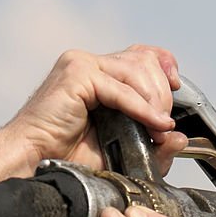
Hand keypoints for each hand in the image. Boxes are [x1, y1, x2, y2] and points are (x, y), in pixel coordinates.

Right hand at [3, 45, 186, 176]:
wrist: (36, 161)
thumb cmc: (70, 158)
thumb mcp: (123, 153)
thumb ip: (153, 146)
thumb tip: (180, 137)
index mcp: (101, 75)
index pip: (143, 55)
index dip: (164, 67)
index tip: (177, 89)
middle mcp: (92, 64)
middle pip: (145, 61)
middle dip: (163, 95)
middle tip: (162, 126)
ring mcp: (82, 65)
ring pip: (137, 70)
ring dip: (155, 101)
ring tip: (157, 130)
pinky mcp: (77, 74)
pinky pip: (121, 89)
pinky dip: (143, 109)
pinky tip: (155, 125)